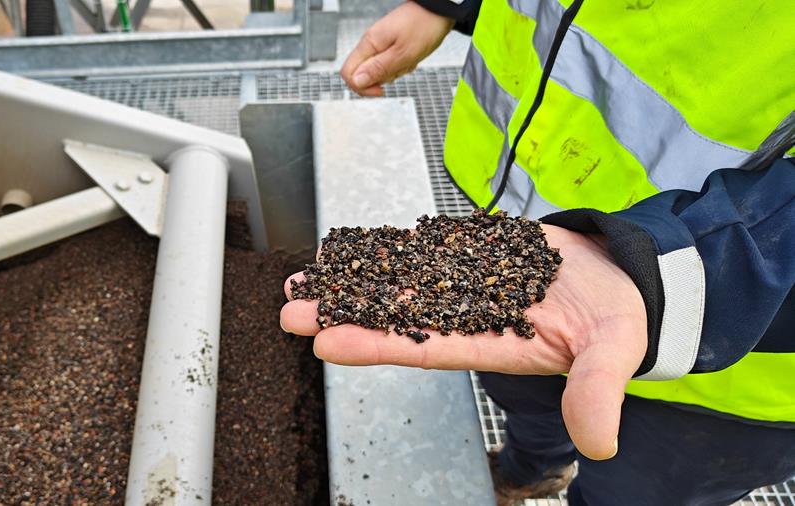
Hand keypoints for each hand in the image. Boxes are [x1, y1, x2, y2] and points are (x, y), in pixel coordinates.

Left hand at [280, 225, 646, 460]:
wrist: (621, 276)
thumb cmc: (616, 318)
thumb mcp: (612, 354)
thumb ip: (596, 392)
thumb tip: (599, 445)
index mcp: (489, 342)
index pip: (420, 348)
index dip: (372, 345)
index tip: (324, 342)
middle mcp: (466, 314)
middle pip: (393, 315)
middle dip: (341, 312)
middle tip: (290, 308)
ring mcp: (464, 280)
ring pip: (398, 279)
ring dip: (351, 278)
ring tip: (304, 277)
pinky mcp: (471, 250)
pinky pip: (422, 247)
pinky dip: (387, 245)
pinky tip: (351, 245)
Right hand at [341, 1, 454, 96]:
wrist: (439, 10)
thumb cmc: (424, 26)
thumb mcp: (402, 53)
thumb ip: (378, 69)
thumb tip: (356, 82)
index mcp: (369, 44)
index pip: (348, 73)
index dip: (361, 87)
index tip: (380, 90)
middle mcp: (371, 44)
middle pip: (363, 74)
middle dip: (382, 79)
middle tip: (400, 69)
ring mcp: (381, 44)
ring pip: (379, 71)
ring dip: (395, 72)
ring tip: (408, 60)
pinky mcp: (391, 46)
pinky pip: (390, 64)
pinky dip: (401, 66)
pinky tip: (411, 57)